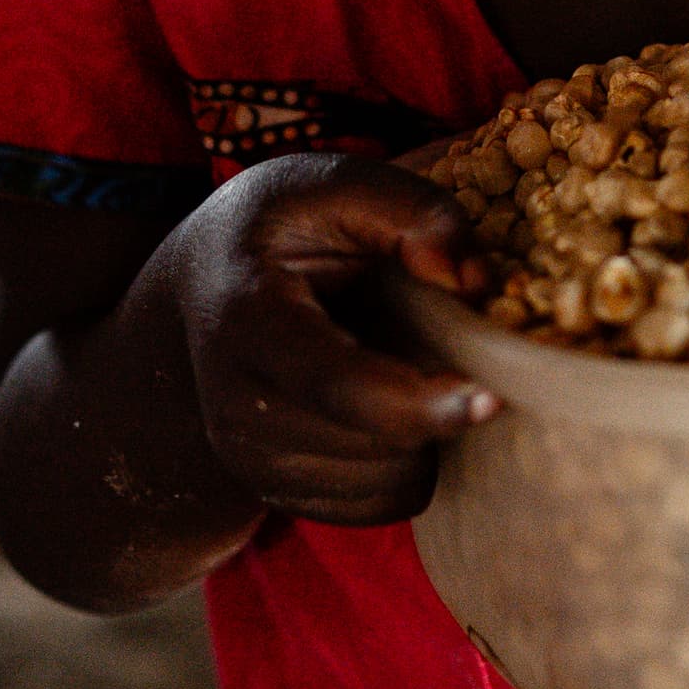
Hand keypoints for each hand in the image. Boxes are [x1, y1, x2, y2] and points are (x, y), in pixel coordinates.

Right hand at [164, 150, 494, 527]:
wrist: (198, 289)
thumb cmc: (277, 229)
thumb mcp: (332, 183)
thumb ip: (412, 210)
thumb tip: (474, 282)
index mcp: (248, 321)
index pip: (339, 387)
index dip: (422, 403)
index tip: (490, 395)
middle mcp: (237, 407)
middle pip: (378, 445)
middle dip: (433, 402)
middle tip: (432, 341)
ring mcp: (251, 461)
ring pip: (390, 483)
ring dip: (424, 435)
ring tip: (393, 365)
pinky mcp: (276, 497)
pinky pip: (383, 505)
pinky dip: (406, 462)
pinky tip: (383, 405)